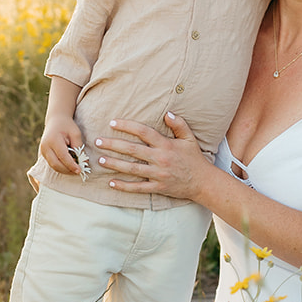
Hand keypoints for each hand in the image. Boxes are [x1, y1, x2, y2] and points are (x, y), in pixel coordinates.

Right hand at [40, 113, 87, 176]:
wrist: (56, 120)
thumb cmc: (67, 126)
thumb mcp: (76, 134)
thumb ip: (78, 147)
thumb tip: (83, 162)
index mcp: (53, 140)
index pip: (63, 156)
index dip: (71, 165)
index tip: (80, 170)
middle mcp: (45, 147)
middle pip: (56, 164)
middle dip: (67, 170)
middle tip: (79, 171)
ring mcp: (42, 151)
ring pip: (53, 166)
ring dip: (64, 170)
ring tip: (75, 170)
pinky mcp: (43, 153)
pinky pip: (51, 164)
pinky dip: (60, 167)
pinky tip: (69, 167)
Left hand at [95, 113, 209, 200]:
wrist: (203, 182)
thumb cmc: (194, 158)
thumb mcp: (189, 139)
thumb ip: (179, 124)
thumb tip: (167, 113)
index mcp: (166, 145)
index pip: (143, 132)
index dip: (127, 126)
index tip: (112, 123)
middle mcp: (160, 159)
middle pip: (132, 150)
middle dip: (113, 145)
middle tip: (97, 141)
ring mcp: (158, 174)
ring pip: (132, 169)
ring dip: (115, 164)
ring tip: (100, 160)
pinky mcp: (158, 187)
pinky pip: (138, 187)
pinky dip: (124, 186)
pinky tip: (111, 183)